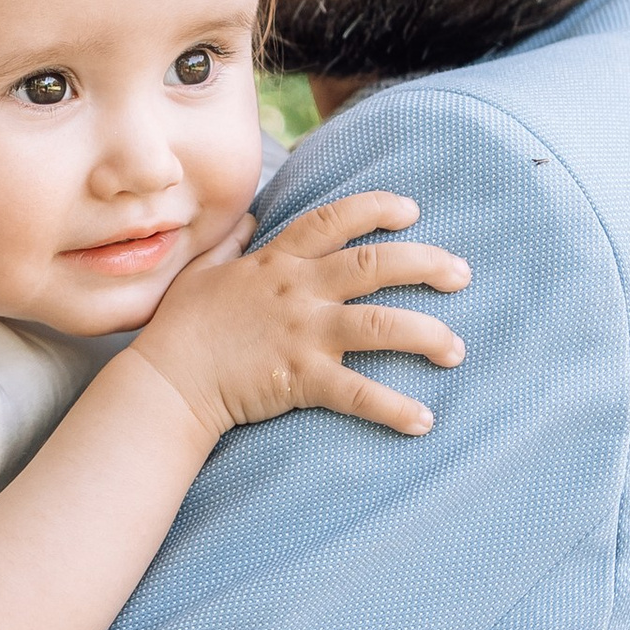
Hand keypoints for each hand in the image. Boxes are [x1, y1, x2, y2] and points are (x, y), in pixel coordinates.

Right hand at [128, 190, 467, 446]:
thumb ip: (231, 243)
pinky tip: (424, 420)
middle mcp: (298, 291)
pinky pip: (359, 393)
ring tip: (457, 349)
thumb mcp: (202, 271)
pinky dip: (395, 407)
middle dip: (426, 263)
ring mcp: (303, 333)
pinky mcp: (302, 378)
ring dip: (427, 335)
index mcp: (277, 262)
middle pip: (375, 265)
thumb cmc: (181, 327)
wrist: (167, 382)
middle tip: (462, 274)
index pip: (334, 220)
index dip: (376, 209)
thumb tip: (248, 219)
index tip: (411, 210)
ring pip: (381, 325)